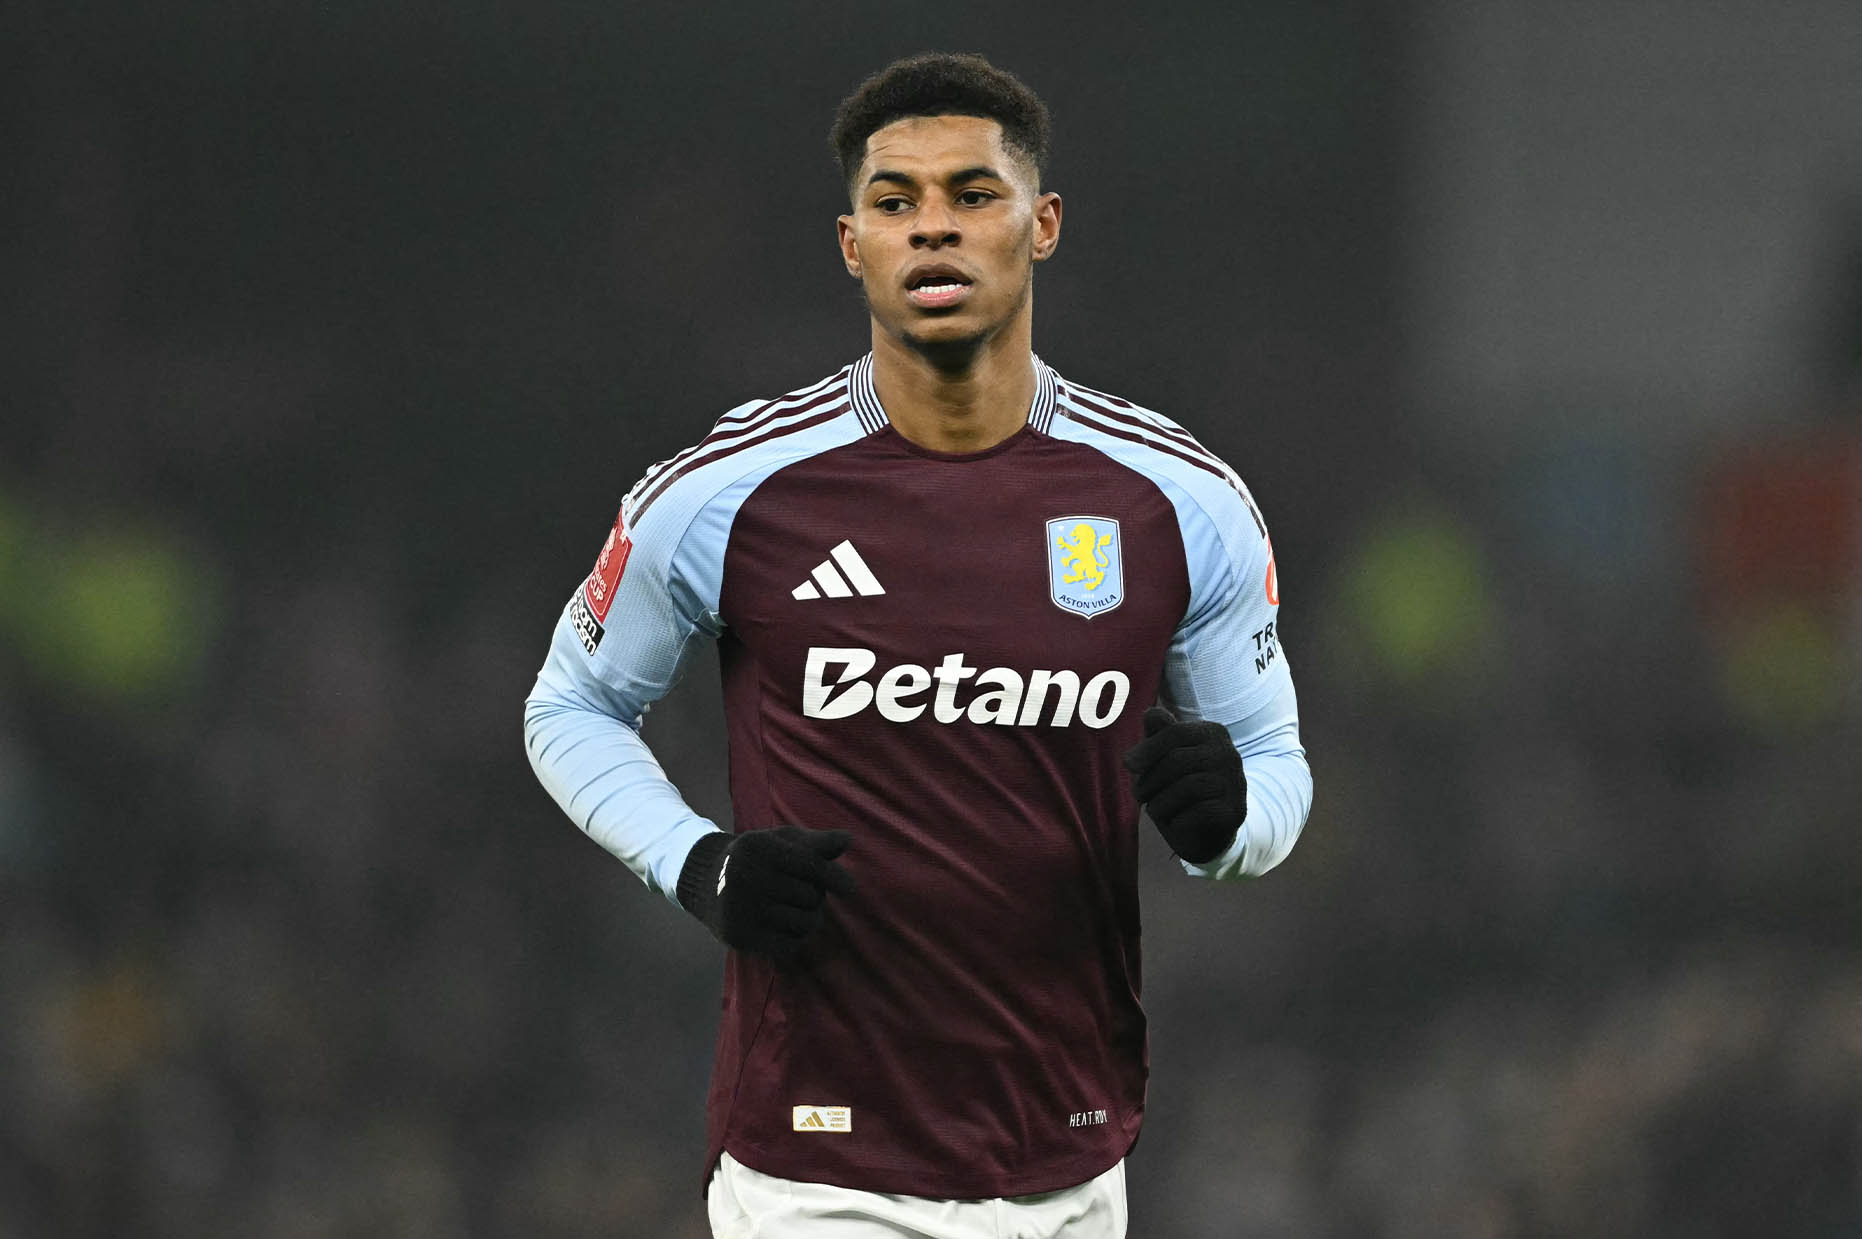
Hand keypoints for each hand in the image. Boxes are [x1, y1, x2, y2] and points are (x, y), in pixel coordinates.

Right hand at [676, 826, 855, 959]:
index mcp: (758, 847)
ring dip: (810, 919)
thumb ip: (815, 842)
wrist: (705, 881)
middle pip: (810, 896)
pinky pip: (788, 946)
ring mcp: (740, 908)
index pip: (809, 865)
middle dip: (815, 896)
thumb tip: (848, 839)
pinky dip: (796, 939)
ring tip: (799, 910)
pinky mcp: (739, 936)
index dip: (834, 877)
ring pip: (804, 923)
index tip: (851, 889)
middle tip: (802, 893)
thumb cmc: (756, 858)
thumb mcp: (781, 841)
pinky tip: (788, 927)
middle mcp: (745, 876)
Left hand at [1122, 706, 1246, 863]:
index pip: (1175, 733)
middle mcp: (1229, 753)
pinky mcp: (1235, 810)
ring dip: (1161, 802)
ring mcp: (1236, 782)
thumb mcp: (1165, 756)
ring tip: (1152, 809)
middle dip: (1150, 780)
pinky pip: (1201, 811)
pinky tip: (1173, 822)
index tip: (1128, 764)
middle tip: (1138, 794)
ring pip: (1189, 787)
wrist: (1207, 828)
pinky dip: (1179, 819)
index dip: (1147, 749)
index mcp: (1212, 732)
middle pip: (1178, 760)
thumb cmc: (1179, 784)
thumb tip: (1149, 714)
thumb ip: (1158, 733)